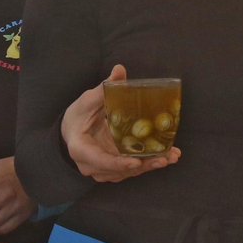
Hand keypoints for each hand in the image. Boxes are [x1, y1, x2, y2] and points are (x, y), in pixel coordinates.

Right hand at [62, 64, 179, 181]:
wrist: (71, 132)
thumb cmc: (77, 117)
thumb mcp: (86, 102)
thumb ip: (103, 89)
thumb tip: (119, 70)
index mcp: (81, 149)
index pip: (100, 160)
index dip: (118, 163)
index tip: (136, 162)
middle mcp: (91, 165)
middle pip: (119, 170)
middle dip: (143, 165)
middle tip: (165, 159)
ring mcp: (102, 170)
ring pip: (127, 172)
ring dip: (149, 165)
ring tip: (170, 157)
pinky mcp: (113, 170)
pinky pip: (130, 169)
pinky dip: (148, 164)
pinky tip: (166, 157)